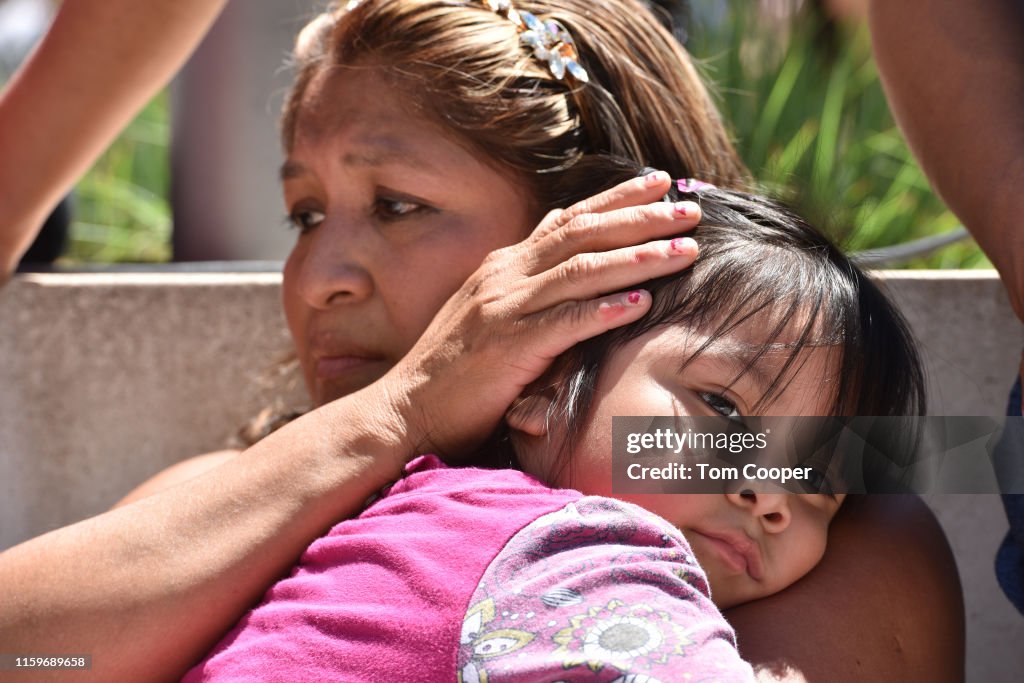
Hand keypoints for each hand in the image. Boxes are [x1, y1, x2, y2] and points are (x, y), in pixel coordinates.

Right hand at [381, 172, 700, 456]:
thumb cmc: (455, 373)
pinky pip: (563, 322)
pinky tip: (641, 302)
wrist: (405, 409)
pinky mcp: (507, 347)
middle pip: (583, 234)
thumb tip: (576, 281)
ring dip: (637, 258)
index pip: (568, 220)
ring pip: (581, 270)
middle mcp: (505, 276)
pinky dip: (604, 310)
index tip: (659, 184)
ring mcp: (504, 308)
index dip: (616, 199)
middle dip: (641, 218)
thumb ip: (530, 295)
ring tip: (684, 251)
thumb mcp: (492, 317)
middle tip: (691, 210)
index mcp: (505, 267)